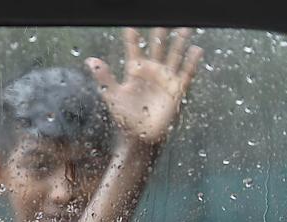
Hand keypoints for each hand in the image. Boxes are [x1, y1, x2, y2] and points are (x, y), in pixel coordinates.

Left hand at [85, 28, 202, 142]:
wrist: (140, 137)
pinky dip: (191, 62)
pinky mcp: (177, 90)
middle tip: (163, 19)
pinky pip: (186, 73)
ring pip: (174, 56)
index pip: (134, 50)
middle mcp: (151, 73)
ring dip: (179, 43)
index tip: (131, 25)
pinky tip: (196, 50)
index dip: (132, 38)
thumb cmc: (125, 118)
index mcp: (135, 72)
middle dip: (160, 34)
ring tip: (184, 28)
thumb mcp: (112, 96)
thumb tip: (90, 60)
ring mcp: (165, 80)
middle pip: (157, 48)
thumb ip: (104, 77)